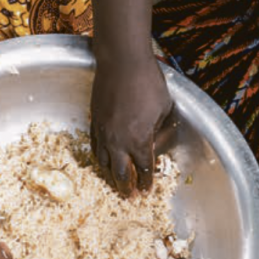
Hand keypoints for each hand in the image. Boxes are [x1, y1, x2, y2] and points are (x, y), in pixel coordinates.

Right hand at [90, 57, 172, 196]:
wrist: (122, 61)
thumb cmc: (148, 81)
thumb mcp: (165, 108)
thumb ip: (161, 130)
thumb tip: (155, 143)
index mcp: (140, 140)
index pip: (144, 169)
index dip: (146, 182)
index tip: (147, 191)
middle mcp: (119, 141)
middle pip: (121, 173)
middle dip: (126, 188)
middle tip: (129, 197)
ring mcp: (103, 132)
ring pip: (104, 163)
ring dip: (110, 176)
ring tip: (114, 184)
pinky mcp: (94, 122)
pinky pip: (95, 148)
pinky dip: (99, 159)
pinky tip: (102, 161)